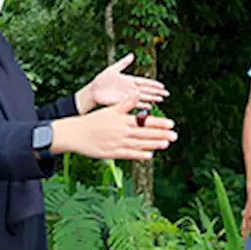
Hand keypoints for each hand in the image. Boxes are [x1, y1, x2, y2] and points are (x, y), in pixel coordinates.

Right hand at [56, 97, 176, 160]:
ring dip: (154, 144)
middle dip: (161, 134)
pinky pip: (129, 154)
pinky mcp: (112, 153)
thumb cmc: (94, 121)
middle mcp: (122, 131)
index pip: (144, 121)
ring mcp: (118, 143)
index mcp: (123, 119)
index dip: (159, 123)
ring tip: (166, 143)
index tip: (171, 123)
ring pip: (139, 144)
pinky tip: (150, 155)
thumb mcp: (110, 109)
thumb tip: (137, 94)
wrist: (76, 133)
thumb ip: (125, 103)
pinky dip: (140, 154)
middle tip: (175, 135)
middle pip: (145, 133)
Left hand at [80, 54, 167, 111]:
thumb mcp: (113, 69)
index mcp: (129, 80)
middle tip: (166, 94)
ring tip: (161, 100)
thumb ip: (123, 63)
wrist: (94, 91)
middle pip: (146, 90)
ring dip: (152, 99)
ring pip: (142, 97)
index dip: (153, 84)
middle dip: (156, 92)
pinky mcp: (123, 102)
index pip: (144, 82)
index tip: (162, 86)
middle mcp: (130, 88)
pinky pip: (134, 104)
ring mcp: (127, 96)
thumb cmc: (102, 79)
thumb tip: (132, 55)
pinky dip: (141, 106)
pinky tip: (149, 107)